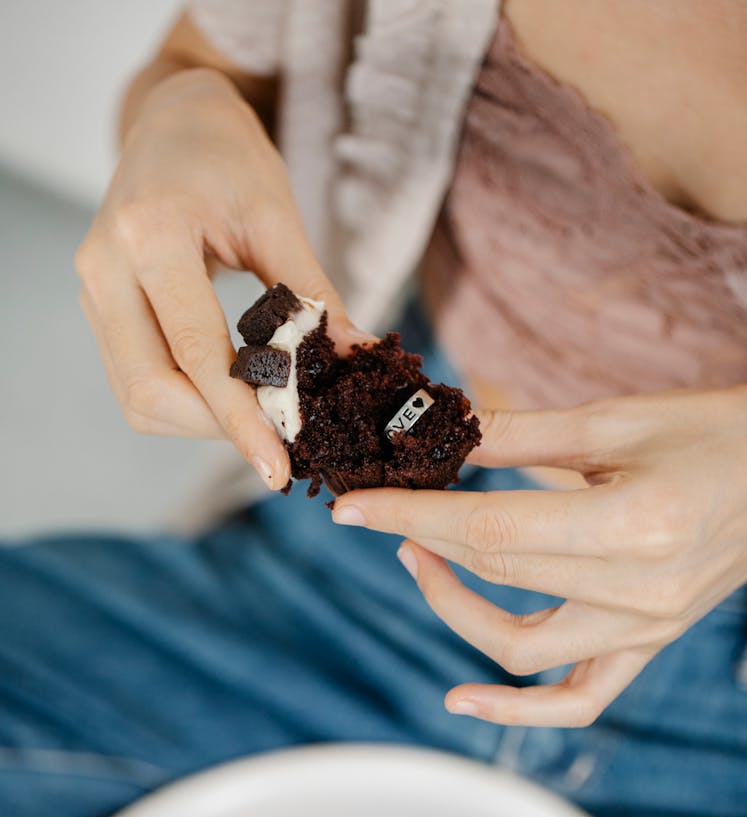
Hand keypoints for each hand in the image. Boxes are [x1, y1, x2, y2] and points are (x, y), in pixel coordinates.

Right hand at [75, 68, 367, 489]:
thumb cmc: (227, 158)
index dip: (239, 418)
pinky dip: (188, 404)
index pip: (194, 352)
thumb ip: (313, 294)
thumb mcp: (277, 215)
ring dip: (202, 423)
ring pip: (139, 399)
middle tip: (280, 437)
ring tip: (261, 413)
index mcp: (150, 235)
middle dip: (219, 428)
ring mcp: (94, 294)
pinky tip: (233, 395)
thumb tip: (357, 360)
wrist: (173, 123)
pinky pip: (137, 383)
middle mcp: (105, 269)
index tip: (277, 467)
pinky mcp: (100, 311)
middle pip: (152, 392)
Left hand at [332, 386, 746, 726]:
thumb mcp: (614, 421)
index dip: (411, 514)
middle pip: (497, 574)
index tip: (352, 505)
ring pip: (520, 648)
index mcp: (632, 524)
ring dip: (453, 608)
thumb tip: (435, 433)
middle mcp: (639, 591)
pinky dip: (517, 709)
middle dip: (423, 538)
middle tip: (382, 508)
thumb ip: (517, 435)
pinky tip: (461, 698)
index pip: (490, 528)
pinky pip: (577, 701)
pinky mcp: (647, 646)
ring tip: (418, 560)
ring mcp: (644, 630)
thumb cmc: (711, 434)